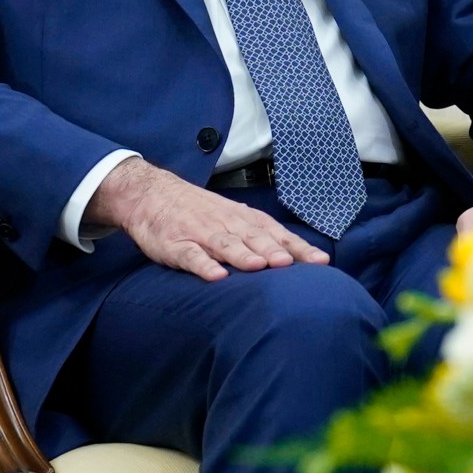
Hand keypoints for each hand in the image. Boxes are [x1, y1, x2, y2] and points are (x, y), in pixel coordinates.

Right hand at [86, 157, 330, 281]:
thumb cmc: (202, 212)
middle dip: (274, 250)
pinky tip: (216, 277)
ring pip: (226, 244)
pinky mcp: (175, 245)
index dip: (299, 248)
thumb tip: (299, 258)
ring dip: (243, 255)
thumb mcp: (235, 218)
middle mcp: (227, 224)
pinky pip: (191, 256)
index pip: (278, 234)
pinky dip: (204, 265)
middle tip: (290, 264)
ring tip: (259, 266)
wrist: (151, 195)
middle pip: (255, 238)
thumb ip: (262, 236)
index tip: (320, 261)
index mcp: (245, 220)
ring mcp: (201, 234)